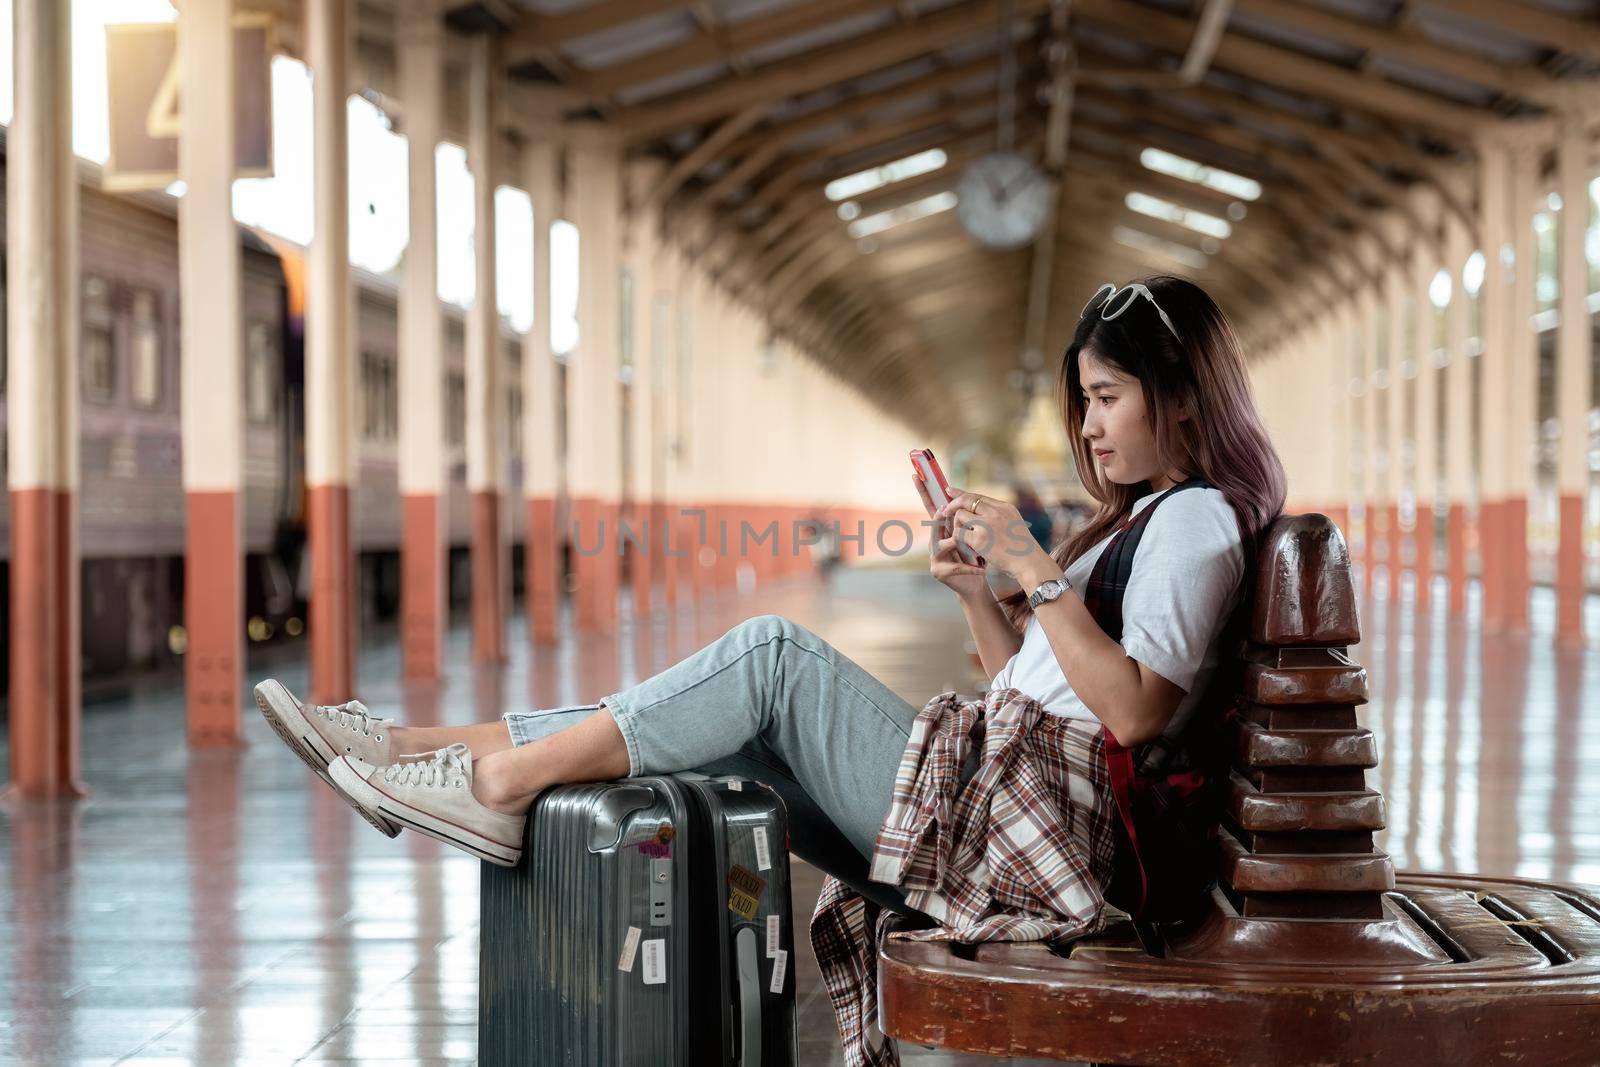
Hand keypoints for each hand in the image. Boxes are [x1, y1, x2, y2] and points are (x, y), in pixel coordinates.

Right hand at [912, 474, 987, 597]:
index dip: (923, 491)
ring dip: (959, 543)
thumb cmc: (975, 556)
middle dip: (938, 516)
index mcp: (941, 529)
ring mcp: (934, 556)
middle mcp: (933, 540)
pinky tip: (983, 569)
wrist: (975, 582)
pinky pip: (956, 566)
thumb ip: (964, 518)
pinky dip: (972, 567)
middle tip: (943, 510)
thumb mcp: (971, 534)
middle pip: (934, 523)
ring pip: (943, 543)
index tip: (915, 474)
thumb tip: (963, 493)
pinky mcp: (938, 571)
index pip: (930, 506)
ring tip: (972, 545)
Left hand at [939, 487, 1051, 583]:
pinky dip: (958, 539)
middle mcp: (995, 512)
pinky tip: (963, 546)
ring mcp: (986, 524)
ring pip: (960, 516)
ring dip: (957, 526)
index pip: (978, 496)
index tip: (950, 491)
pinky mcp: (979, 539)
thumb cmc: (1023, 549)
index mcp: (1004, 507)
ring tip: (963, 538)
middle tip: (945, 512)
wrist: (1029, 563)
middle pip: (966, 500)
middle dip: (953, 505)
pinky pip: (959, 533)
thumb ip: (998, 516)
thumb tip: (980, 513)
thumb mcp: (1014, 524)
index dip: (962, 494)